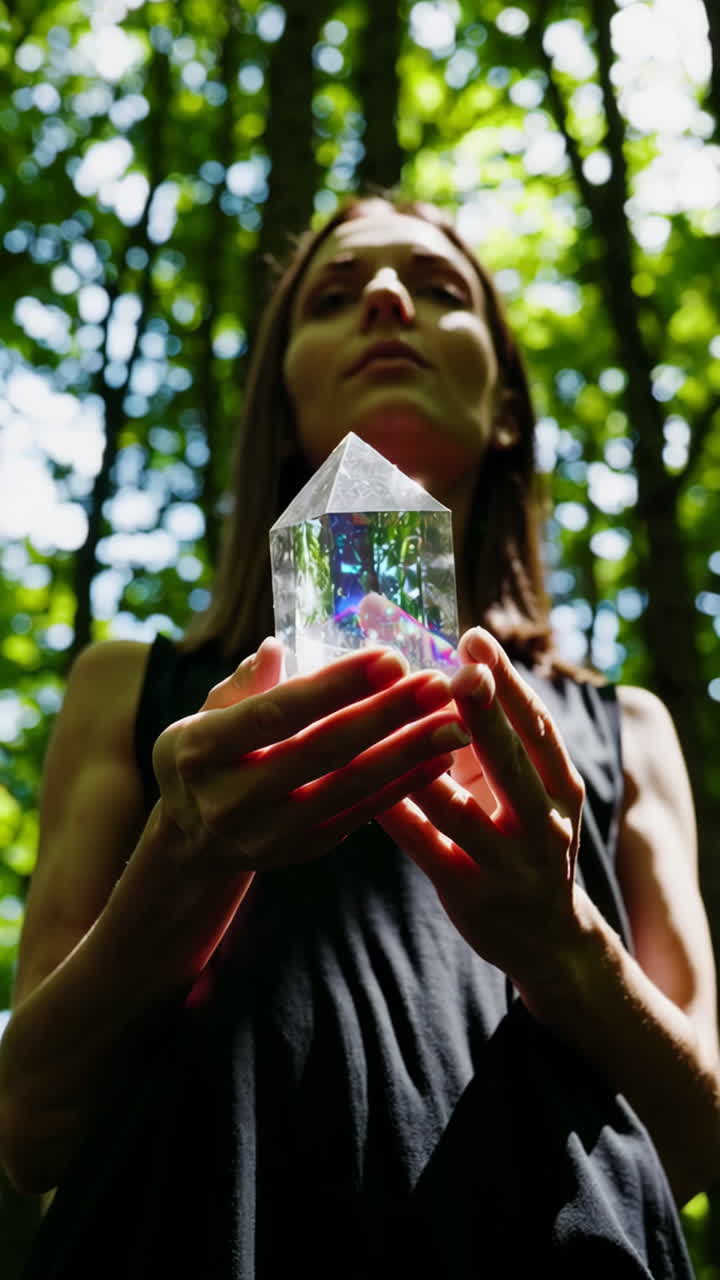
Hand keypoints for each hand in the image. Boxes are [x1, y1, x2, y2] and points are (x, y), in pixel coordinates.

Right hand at [152, 637, 470, 872]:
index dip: (335, 686)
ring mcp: (267, 834)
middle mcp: (229, 798)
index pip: (276, 712)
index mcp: (198, 749)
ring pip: (348, 788)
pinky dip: (402, 786)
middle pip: (321, 751)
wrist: (191, 839)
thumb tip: (276, 646)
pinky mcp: (300, 852)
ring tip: (455, 723)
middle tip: (438, 685)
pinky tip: (439, 759)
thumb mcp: (203, 713)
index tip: (391, 658)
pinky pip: (359, 815)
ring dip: (408, 754)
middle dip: (386, 715)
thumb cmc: (205, 753)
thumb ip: (243, 684)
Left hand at [377, 627, 585, 994]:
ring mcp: (509, 861)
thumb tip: (445, 664)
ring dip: (430, 765)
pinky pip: (427, 846)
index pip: (538, 725)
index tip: (475, 638)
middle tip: (458, 671)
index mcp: (561, 785)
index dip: (509, 682)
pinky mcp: (470, 891)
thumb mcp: (527, 789)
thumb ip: (495, 738)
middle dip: (487, 714)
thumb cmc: (523, 838)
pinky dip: (398, 814)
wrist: (547, 937)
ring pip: (464, 809)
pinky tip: (367, 786)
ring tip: (401, 724)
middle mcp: (544, 821)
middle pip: (513, 760)